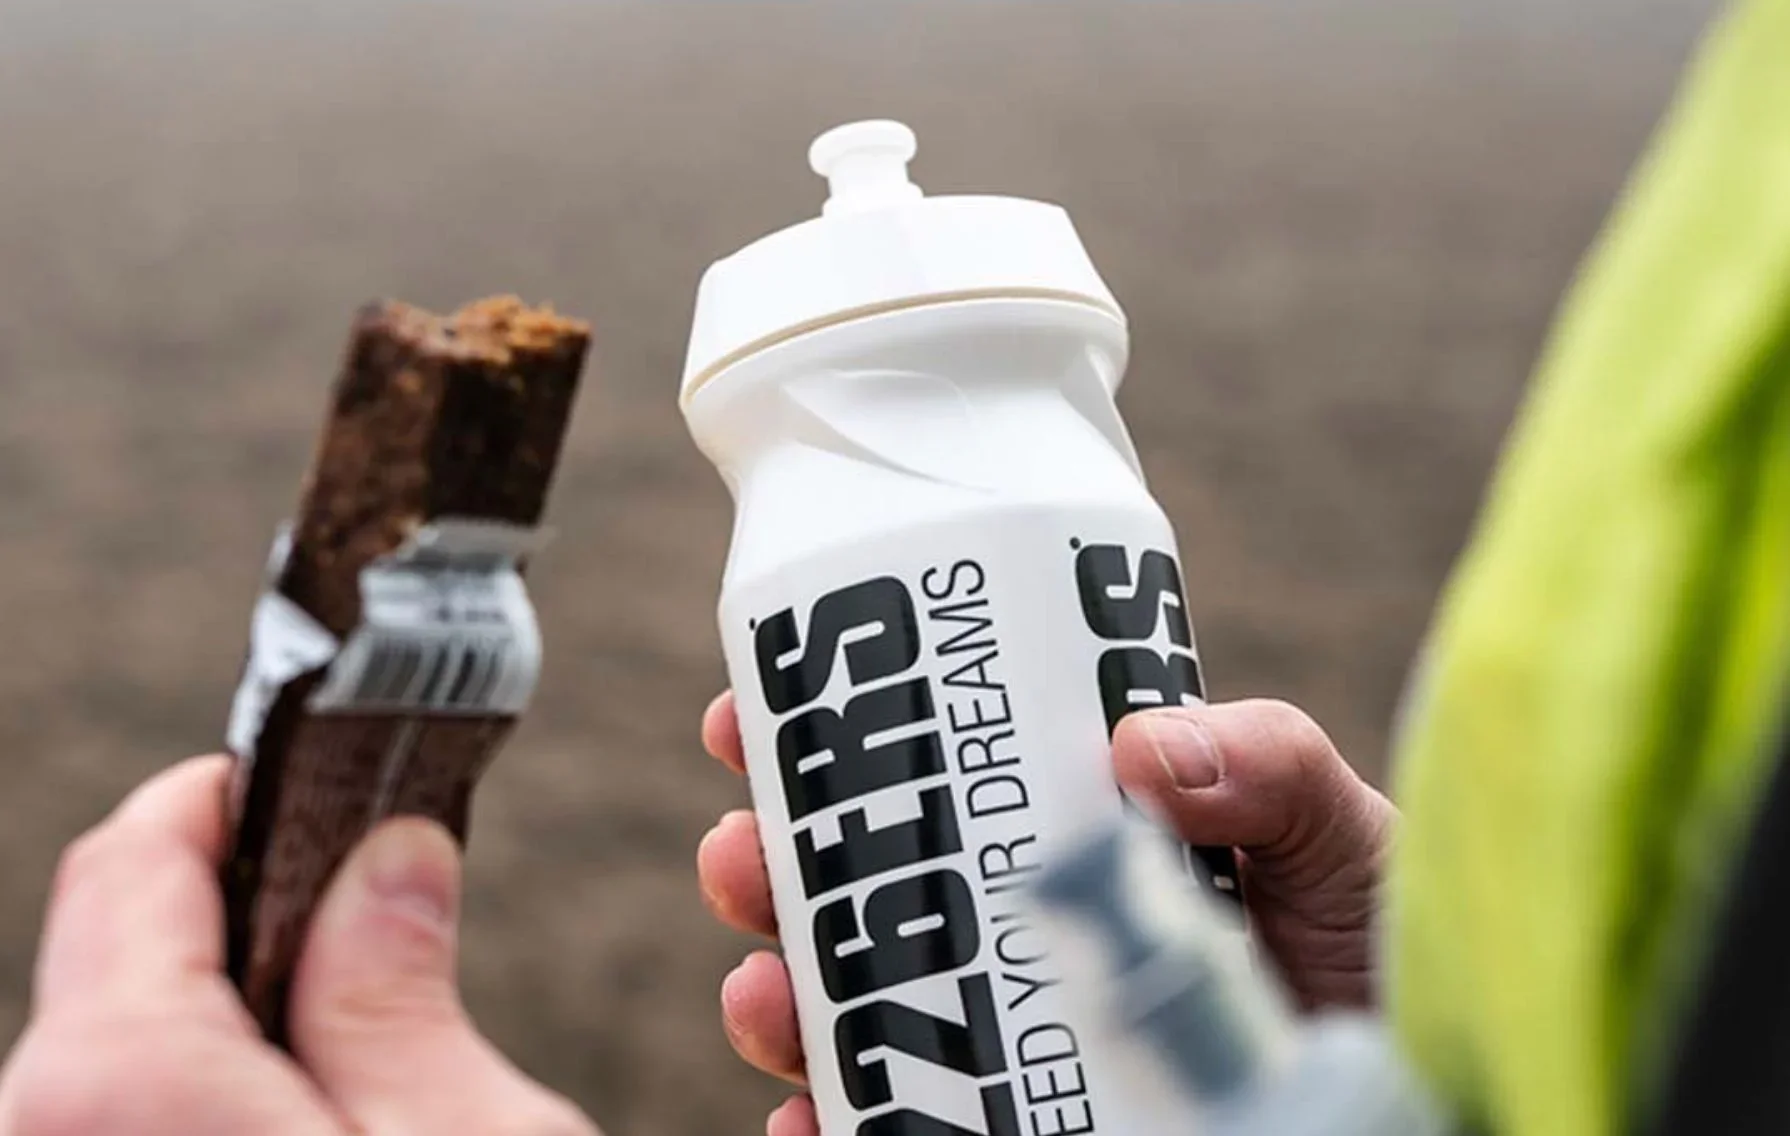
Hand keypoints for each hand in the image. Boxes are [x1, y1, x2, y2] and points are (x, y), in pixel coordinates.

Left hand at [0, 755, 598, 1135]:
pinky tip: (319, 1114)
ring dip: (243, 1013)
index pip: (134, 858)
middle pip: (123, 952)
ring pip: (128, 1051)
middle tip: (384, 907)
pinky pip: (137, 1122)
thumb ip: (399, 991)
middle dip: (258, 908)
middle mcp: (45, 1134)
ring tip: (369, 1037)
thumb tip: (391, 862)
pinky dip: (218, 1093)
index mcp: (119, 1087)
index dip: (240, 791)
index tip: (336, 768)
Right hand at [695, 694, 1394, 1135]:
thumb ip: (1265, 764)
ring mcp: (1009, 1031)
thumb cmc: (1382, 937)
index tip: (746, 714)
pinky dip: (835, 1127)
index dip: (820, 741)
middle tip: (739, 853)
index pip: (921, 771)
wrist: (1420, 1076)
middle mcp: (1017, 926)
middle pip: (855, 890)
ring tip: (765, 994)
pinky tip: (813, 1123)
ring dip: (779, 997)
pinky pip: (899, 1127)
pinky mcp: (1021, 1118)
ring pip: (853, 1010)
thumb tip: (1136, 745)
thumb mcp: (1333, 827)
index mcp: (1063, 828)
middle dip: (769, 868)